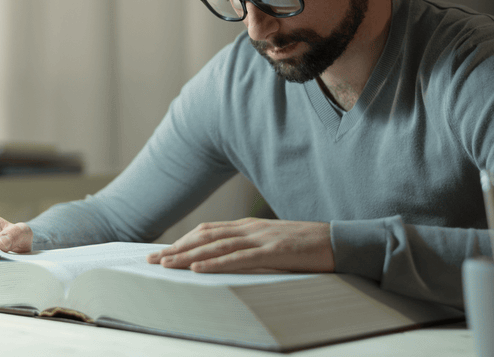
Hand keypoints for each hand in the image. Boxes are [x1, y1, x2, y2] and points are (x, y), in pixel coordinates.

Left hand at [146, 217, 333, 273]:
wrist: (341, 241)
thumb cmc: (309, 247)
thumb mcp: (274, 245)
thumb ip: (252, 249)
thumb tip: (230, 259)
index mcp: (250, 226)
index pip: (208, 231)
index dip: (182, 241)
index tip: (162, 252)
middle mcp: (251, 229)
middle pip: (205, 236)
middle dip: (176, 248)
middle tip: (152, 259)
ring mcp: (262, 238)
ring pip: (216, 246)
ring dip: (188, 256)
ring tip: (166, 264)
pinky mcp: (274, 252)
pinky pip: (239, 258)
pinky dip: (215, 263)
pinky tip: (198, 268)